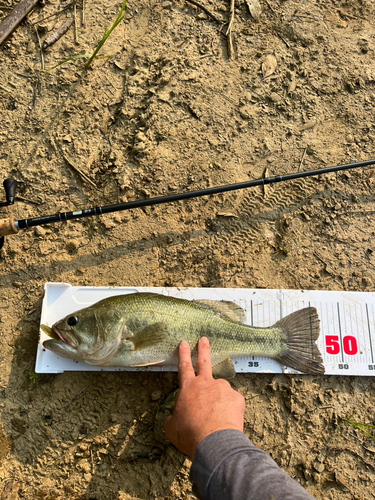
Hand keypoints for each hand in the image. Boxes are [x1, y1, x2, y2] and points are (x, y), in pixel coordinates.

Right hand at [164, 337, 244, 459]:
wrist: (215, 442)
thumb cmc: (190, 434)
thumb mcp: (172, 427)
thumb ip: (172, 418)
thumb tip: (173, 417)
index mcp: (188, 388)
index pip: (184, 367)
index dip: (183, 354)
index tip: (184, 343)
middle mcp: (206, 384)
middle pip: (204, 362)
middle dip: (203, 349)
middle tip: (204, 340)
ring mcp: (223, 389)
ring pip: (220, 390)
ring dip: (218, 399)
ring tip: (216, 417)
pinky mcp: (236, 398)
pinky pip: (232, 402)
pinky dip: (229, 410)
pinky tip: (226, 421)